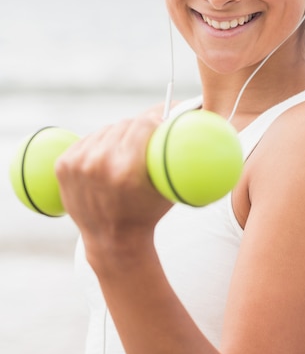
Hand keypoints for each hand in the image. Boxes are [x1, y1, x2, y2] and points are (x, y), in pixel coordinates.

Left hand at [55, 106, 171, 263]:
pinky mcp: (64, 165)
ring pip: (106, 130)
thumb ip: (174, 152)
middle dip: (137, 130)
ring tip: (126, 152)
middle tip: (145, 141)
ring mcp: (78, 165)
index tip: (159, 128)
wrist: (112, 240)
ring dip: (118, 136)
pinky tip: (106, 157)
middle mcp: (99, 164)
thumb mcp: (169, 186)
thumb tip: (191, 113)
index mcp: (127, 170)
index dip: (155, 123)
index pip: (142, 123)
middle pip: (124, 124)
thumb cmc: (148, 211)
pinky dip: (98, 144)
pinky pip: (88, 139)